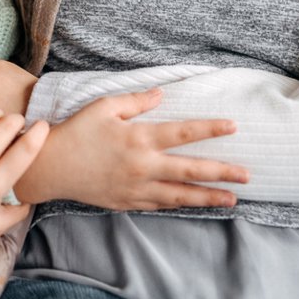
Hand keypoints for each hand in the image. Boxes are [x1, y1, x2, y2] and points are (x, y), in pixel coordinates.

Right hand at [14, 87, 247, 208]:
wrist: (52, 167)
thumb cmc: (77, 132)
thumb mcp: (105, 107)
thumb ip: (136, 101)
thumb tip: (162, 94)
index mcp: (139, 138)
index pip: (183, 133)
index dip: (210, 129)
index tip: (233, 126)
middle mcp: (143, 165)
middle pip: (190, 169)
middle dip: (221, 172)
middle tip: (247, 175)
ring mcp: (137, 188)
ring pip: (180, 194)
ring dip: (208, 196)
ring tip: (231, 198)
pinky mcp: (128, 202)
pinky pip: (160, 205)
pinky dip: (181, 204)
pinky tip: (195, 203)